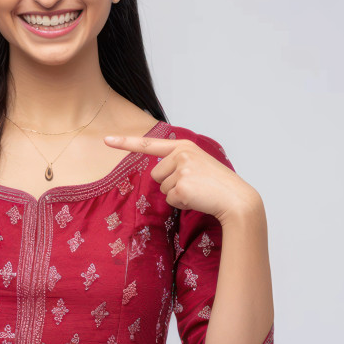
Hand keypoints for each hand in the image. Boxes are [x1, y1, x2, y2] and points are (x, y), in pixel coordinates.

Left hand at [103, 134, 255, 222]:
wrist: (237, 199)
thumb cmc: (217, 185)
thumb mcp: (198, 164)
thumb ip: (178, 163)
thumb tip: (160, 173)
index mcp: (184, 147)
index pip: (149, 144)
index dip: (125, 142)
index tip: (106, 140)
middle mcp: (181, 154)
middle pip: (156, 175)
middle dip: (171, 184)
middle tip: (194, 185)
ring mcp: (181, 169)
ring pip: (162, 188)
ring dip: (176, 194)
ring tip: (197, 192)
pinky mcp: (181, 186)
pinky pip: (169, 200)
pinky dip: (181, 203)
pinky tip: (197, 199)